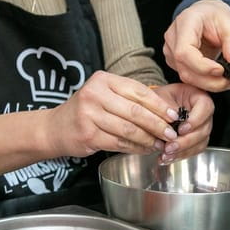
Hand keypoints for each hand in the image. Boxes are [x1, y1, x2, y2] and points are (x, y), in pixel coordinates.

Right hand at [50, 71, 181, 156]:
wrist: (56, 127)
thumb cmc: (87, 110)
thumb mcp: (105, 94)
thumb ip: (129, 98)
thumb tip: (164, 111)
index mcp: (103, 80)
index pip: (138, 91)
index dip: (158, 105)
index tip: (173, 115)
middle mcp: (95, 94)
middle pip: (135, 111)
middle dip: (157, 124)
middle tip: (171, 133)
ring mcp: (89, 115)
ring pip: (129, 129)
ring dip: (148, 138)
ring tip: (161, 143)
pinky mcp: (88, 135)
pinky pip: (119, 143)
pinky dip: (136, 147)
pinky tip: (145, 149)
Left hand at [151, 83, 213, 163]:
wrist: (154, 108)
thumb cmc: (158, 99)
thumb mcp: (159, 97)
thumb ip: (166, 108)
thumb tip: (171, 123)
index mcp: (198, 97)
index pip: (205, 107)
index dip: (195, 120)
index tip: (181, 129)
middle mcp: (203, 113)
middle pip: (204, 129)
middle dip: (186, 141)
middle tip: (169, 147)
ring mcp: (202, 127)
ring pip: (200, 143)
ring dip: (183, 151)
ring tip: (166, 155)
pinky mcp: (196, 140)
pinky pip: (194, 150)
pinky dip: (180, 156)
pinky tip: (167, 158)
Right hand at [163, 0, 229, 91]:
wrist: (206, 15)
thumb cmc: (215, 16)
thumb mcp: (229, 22)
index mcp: (183, 24)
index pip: (183, 52)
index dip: (202, 66)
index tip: (222, 70)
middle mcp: (172, 39)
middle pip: (184, 69)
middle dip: (209, 80)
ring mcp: (171, 52)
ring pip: (186, 77)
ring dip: (209, 84)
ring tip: (228, 80)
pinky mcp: (175, 62)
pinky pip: (189, 77)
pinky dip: (205, 82)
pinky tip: (219, 79)